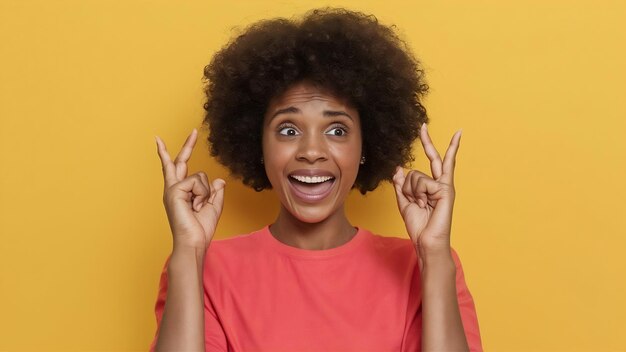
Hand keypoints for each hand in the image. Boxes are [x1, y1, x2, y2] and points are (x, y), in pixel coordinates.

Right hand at [155, 128, 225, 251]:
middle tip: (194, 130)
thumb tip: (219, 179)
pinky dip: (202, 195)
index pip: (180, 167)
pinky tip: (195, 207)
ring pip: (200, 176)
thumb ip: (216, 192)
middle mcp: (174, 188)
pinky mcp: (174, 191)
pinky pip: (197, 182)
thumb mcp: (214, 207)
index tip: (171, 140)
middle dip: (188, 144)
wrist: (194, 241)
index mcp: (181, 191)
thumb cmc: (201, 228)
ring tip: (198, 208)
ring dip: (206, 194)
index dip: (181, 152)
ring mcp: (172, 189)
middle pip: (180, 161)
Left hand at [392, 123, 461, 269]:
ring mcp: (444, 186)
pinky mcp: (445, 190)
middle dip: (427, 140)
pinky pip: (421, 182)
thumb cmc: (419, 225)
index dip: (430, 144)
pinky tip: (423, 204)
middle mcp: (441, 183)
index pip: (433, 160)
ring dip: (409, 191)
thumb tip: (398, 169)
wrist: (426, 241)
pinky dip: (416, 194)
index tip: (426, 129)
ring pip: (415, 176)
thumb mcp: (404, 201)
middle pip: (434, 157)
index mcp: (433, 185)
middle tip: (422, 125)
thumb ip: (401, 185)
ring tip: (418, 204)